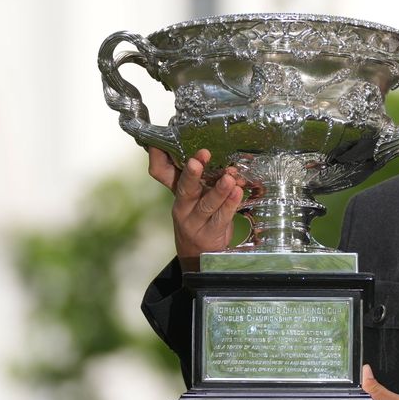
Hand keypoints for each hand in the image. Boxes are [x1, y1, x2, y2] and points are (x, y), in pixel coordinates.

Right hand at [148, 147, 241, 267]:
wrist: (200, 255)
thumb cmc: (199, 218)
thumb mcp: (193, 197)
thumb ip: (199, 177)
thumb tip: (210, 153)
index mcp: (176, 193)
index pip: (162, 173)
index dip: (160, 158)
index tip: (162, 144)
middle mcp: (182, 207)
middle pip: (184, 189)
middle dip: (192, 174)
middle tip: (199, 159)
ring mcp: (195, 222)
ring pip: (206, 205)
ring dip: (219, 190)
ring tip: (229, 178)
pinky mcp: (210, 234)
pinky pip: (222, 218)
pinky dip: (231, 204)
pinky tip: (238, 192)